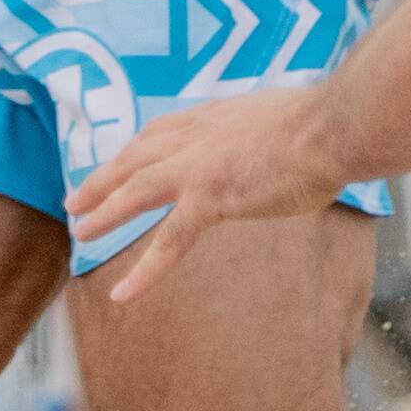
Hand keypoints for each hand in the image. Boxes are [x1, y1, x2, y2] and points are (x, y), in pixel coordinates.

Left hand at [66, 80, 343, 298]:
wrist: (335, 128)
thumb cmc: (327, 124)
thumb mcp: (283, 118)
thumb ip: (263, 134)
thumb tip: (278, 143)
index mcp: (213, 115)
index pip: (161, 131)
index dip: (135, 150)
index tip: (119, 161)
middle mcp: (197, 135)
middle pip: (135, 158)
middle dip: (103, 179)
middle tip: (76, 199)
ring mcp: (198, 167)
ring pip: (136, 192)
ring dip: (105, 212)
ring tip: (81, 233)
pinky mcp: (210, 198)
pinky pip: (168, 242)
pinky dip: (144, 270)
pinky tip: (123, 295)